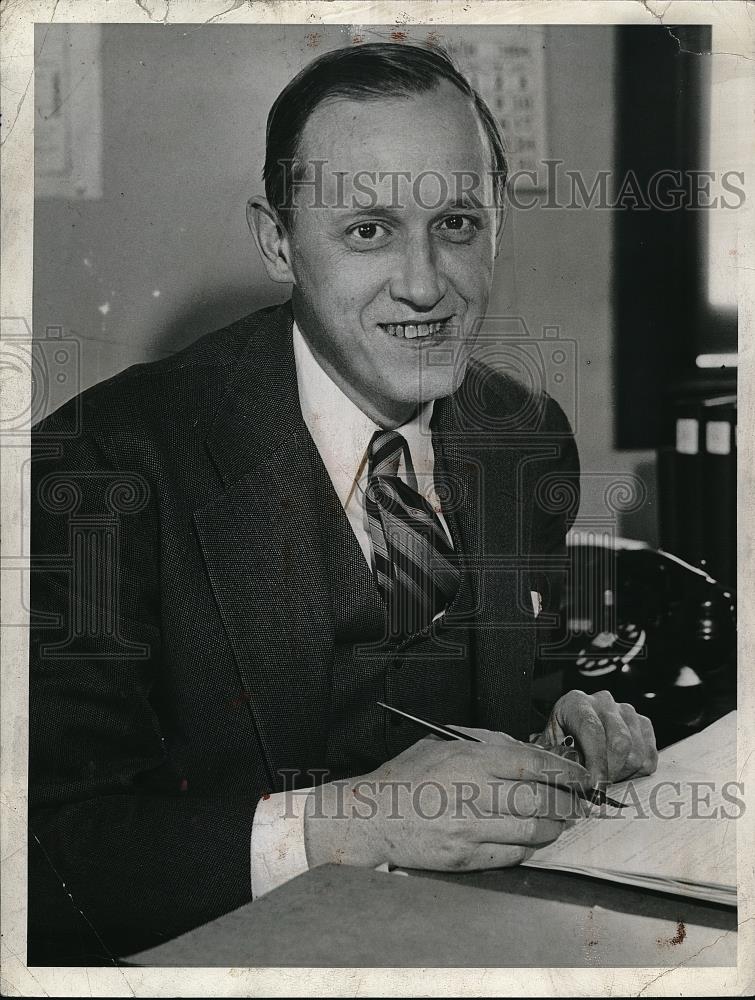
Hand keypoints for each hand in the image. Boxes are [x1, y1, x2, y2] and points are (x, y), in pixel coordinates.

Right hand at [303, 731, 588, 873]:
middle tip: (577, 803)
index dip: (566, 772)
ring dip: (554, 827)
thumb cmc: (405, 777)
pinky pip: (512, 855)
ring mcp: (472, 828)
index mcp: (472, 759)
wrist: (372, 817)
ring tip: (560, 822)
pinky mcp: (466, 857)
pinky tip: (533, 840)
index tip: (582, 777)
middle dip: (567, 803)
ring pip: (532, 830)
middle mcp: (476, 793)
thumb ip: (484, 743)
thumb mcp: (442, 743)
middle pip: (541, 800)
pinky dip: (530, 848)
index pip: (534, 764)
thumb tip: (524, 750)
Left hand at [537, 689, 657, 786]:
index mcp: (576, 703)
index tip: (595, 786)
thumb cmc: (560, 743)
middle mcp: (603, 702)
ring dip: (623, 774)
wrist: (572, 734)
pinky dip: (637, 772)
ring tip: (605, 775)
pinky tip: (620, 770)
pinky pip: (650, 757)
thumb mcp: (549, 749)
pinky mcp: (643, 724)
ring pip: (637, 753)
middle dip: (610, 772)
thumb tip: (575, 779)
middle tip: (599, 787)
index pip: (592, 730)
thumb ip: (558, 762)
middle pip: (620, 742)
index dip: (595, 762)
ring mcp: (626, 711)